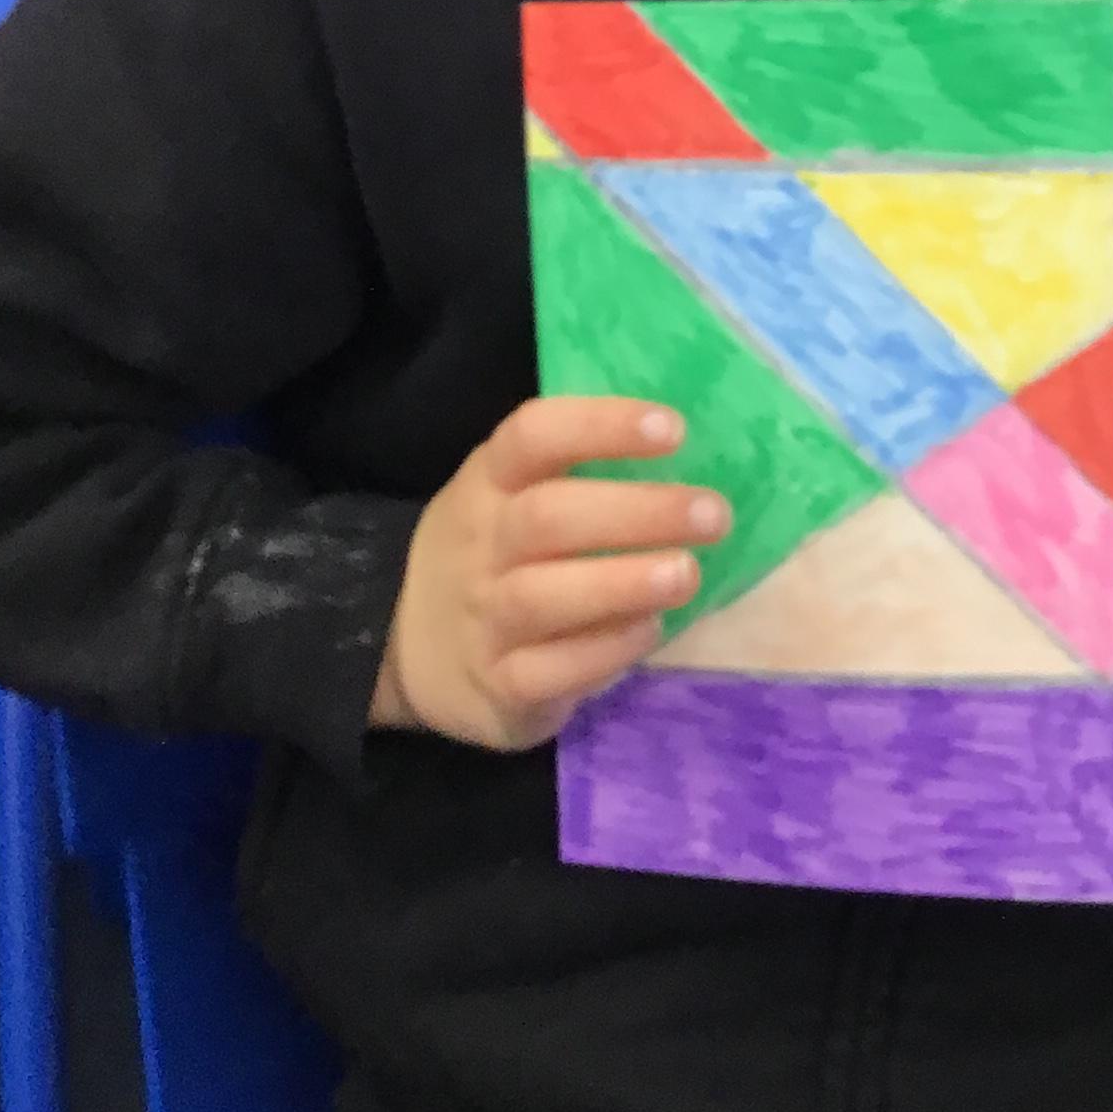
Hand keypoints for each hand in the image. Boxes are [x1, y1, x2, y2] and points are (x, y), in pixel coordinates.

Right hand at [373, 397, 728, 750]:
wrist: (400, 647)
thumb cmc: (491, 555)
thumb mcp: (507, 496)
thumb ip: (576, 473)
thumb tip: (689, 452)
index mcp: (487, 482)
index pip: (533, 436)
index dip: (601, 426)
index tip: (673, 428)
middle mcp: (480, 544)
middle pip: (548, 517)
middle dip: (637, 511)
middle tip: (713, 514)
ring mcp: (483, 617)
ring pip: (544, 596)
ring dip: (624, 582)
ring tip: (687, 573)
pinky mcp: (497, 686)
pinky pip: (551, 670)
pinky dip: (607, 650)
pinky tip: (650, 631)